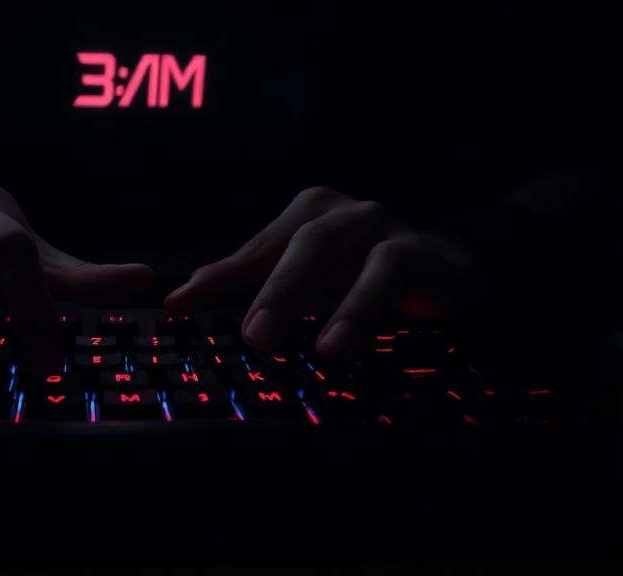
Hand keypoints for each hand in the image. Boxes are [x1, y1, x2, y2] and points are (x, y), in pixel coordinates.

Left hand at [163, 186, 483, 359]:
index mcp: (304, 215)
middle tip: (252, 336)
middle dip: (268, 287)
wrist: (444, 265)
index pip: (254, 249)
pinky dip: (359, 306)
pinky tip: (339, 342)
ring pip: (332, 247)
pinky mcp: (414, 250)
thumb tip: (180, 301)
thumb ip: (250, 282)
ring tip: (294, 344)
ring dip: (309, 293)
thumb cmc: (361, 271)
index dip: (216, 278)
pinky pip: (384, 271)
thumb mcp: (306, 276)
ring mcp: (375, 225)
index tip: (178, 306)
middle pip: (293, 241)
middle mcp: (336, 212)